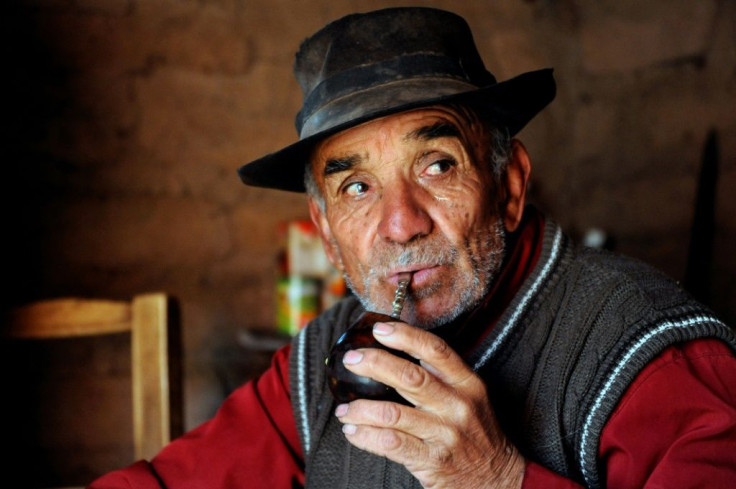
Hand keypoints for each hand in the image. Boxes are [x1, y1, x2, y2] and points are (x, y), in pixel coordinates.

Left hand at [335, 321, 524, 488]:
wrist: (497, 478)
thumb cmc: (475, 432)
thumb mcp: (470, 396)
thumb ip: (440, 376)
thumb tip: (393, 353)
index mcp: (467, 382)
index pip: (435, 350)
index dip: (405, 336)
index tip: (379, 330)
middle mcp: (457, 405)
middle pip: (410, 377)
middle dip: (375, 364)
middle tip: (351, 359)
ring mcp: (445, 434)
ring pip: (392, 413)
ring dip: (360, 409)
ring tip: (344, 409)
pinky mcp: (432, 460)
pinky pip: (390, 443)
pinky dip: (365, 436)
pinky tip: (352, 431)